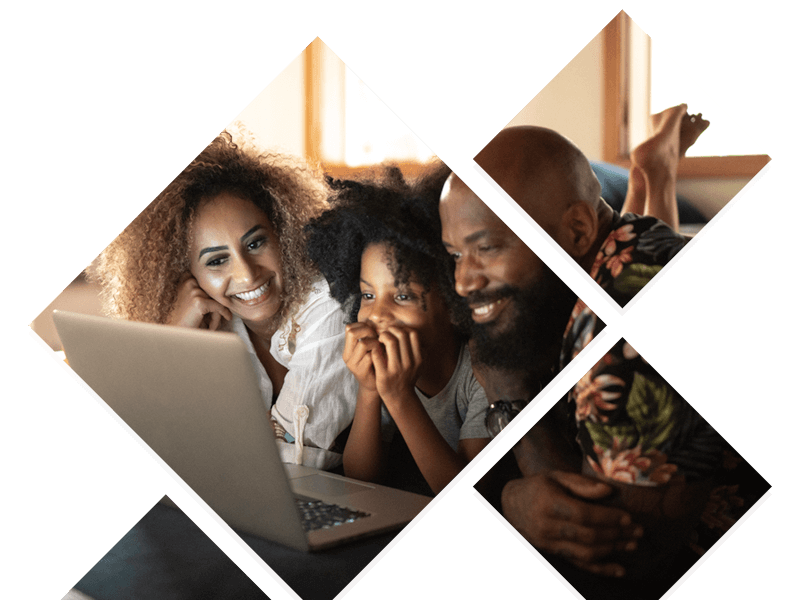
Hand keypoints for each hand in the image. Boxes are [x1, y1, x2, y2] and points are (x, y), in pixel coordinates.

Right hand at [166, 273, 232, 329]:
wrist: (174, 335)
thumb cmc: (183, 320)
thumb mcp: (192, 301)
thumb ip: (205, 293)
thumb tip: (226, 293)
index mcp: (186, 279)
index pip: (210, 283)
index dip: (215, 295)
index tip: (219, 305)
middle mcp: (190, 282)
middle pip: (215, 292)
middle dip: (216, 307)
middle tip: (211, 321)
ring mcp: (194, 291)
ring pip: (218, 300)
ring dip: (216, 315)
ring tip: (209, 326)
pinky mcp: (199, 302)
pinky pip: (219, 308)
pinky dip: (217, 319)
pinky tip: (212, 327)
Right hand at [343, 322, 380, 392]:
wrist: (375, 386)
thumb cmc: (376, 364)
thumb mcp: (370, 349)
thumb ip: (369, 337)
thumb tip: (377, 320)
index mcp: (348, 347)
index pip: (349, 327)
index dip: (363, 325)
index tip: (373, 331)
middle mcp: (347, 355)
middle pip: (352, 332)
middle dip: (368, 331)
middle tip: (377, 337)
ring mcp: (352, 364)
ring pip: (363, 343)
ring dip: (375, 343)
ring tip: (381, 348)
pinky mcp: (360, 371)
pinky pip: (370, 356)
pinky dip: (379, 354)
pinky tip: (383, 357)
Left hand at [371, 325, 421, 404]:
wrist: (399, 397)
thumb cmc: (407, 377)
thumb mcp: (419, 365)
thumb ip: (420, 350)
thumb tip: (414, 333)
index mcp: (418, 359)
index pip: (413, 334)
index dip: (402, 329)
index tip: (395, 332)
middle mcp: (409, 363)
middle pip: (401, 335)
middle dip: (391, 330)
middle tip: (385, 334)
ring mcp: (396, 369)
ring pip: (390, 342)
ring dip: (383, 336)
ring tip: (379, 340)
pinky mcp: (384, 375)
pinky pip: (377, 354)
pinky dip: (374, 347)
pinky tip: (374, 349)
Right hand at [502, 471, 643, 577]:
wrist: (512, 505)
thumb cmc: (538, 487)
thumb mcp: (556, 476)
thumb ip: (582, 484)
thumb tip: (609, 491)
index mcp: (549, 503)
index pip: (583, 514)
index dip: (607, 517)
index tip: (627, 516)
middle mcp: (547, 526)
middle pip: (588, 535)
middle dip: (616, 534)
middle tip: (638, 530)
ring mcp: (550, 543)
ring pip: (586, 553)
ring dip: (613, 550)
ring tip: (632, 544)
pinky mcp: (553, 553)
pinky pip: (580, 565)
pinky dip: (601, 569)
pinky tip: (619, 569)